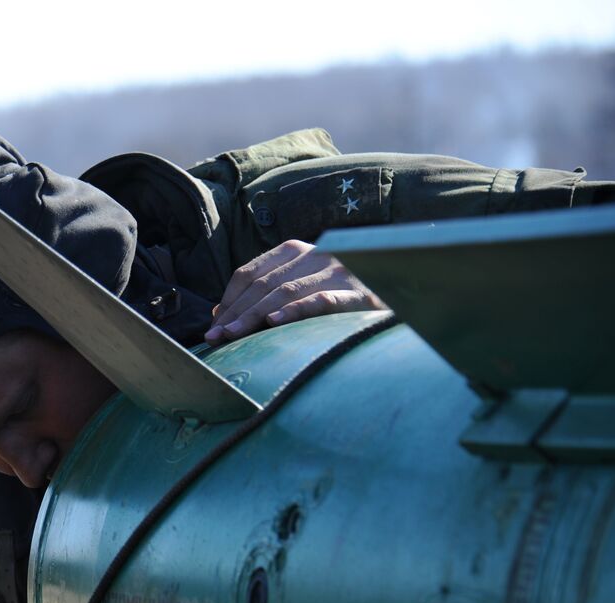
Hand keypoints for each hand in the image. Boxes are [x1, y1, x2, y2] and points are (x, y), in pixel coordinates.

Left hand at [204, 239, 385, 344]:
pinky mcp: (357, 293)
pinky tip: (275, 323)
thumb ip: (265, 295)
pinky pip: (321, 300)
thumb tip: (219, 315)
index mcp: (296, 251)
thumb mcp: (301, 287)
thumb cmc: (341, 295)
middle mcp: (314, 255)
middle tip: (214, 340)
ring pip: (285, 293)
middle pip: (262, 285)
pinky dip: (295, 311)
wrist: (402, 290)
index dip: (228, 301)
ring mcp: (336, 272)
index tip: (212, 328)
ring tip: (233, 336)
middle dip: (234, 313)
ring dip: (254, 316)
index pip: (250, 273)